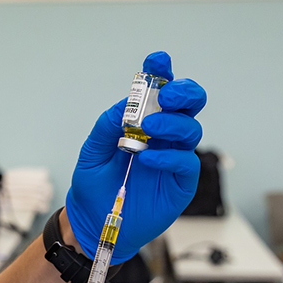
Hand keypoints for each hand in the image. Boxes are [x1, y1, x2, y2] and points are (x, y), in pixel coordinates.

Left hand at [66, 51, 206, 261]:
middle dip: (183, 93)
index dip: (160, 73)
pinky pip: (185, 163)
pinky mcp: (181, 183)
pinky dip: (169, 157)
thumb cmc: (94, 187)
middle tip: (167, 95)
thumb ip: (106, 128)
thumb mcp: (91, 154)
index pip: (157, 93)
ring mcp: (174, 159)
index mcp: (142, 124)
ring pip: (191, 130)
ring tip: (148, 130)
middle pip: (189, 105)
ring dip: (172, 124)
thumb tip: (125, 105)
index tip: (157, 60)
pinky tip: (148, 158)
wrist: (94, 222)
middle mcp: (163, 137)